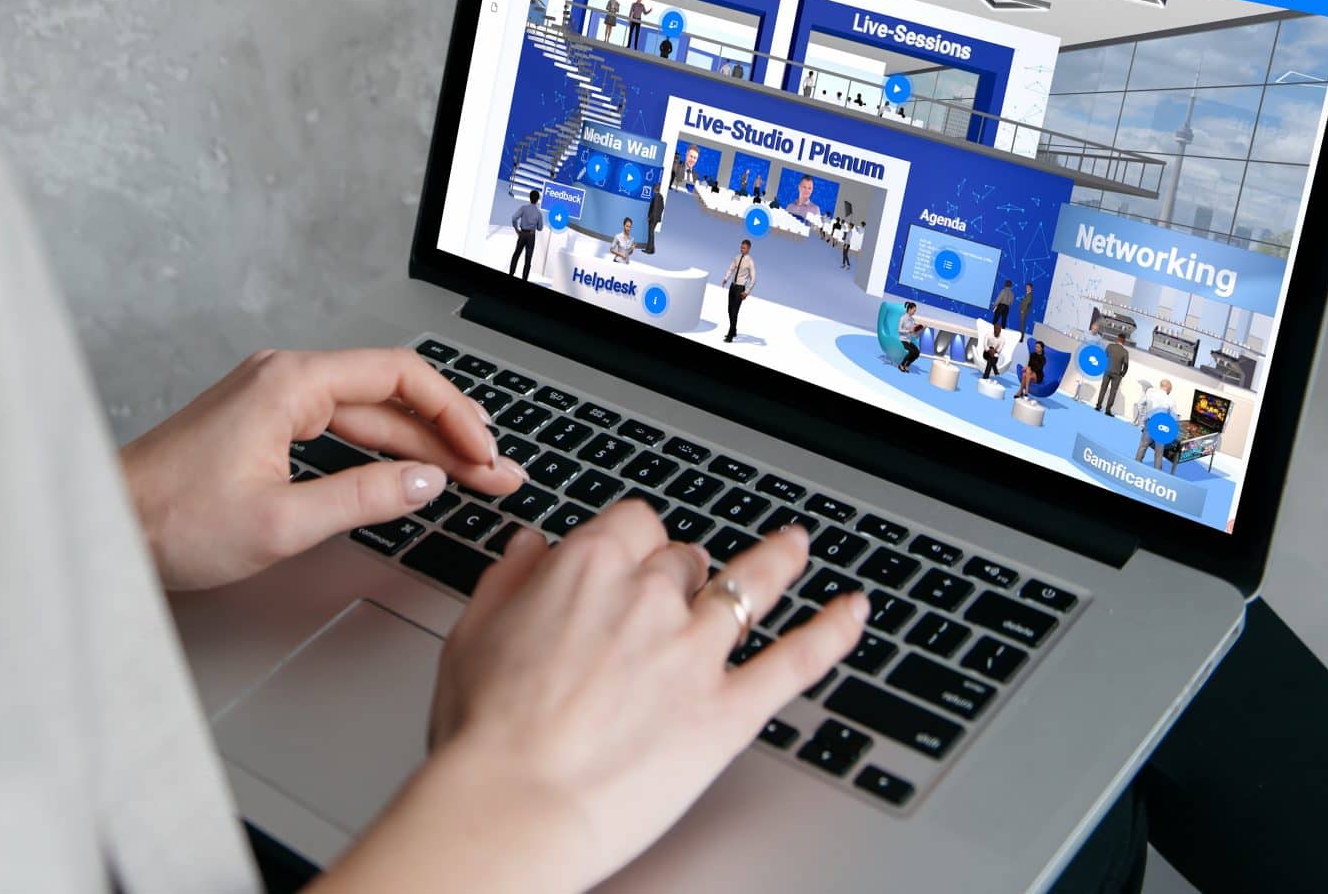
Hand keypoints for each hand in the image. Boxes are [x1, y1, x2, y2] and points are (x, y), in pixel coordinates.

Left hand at [121, 347, 525, 591]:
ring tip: (467, 476)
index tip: (483, 453)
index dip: (454, 414)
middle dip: (448, 434)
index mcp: (290, 383)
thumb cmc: (172, 519)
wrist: (108, 523)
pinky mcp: (263, 422)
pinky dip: (380, 450)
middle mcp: (283, 377)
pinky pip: (338, 425)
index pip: (399, 377)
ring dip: (419, 444)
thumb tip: (426, 482)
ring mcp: (272, 397)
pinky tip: (407, 473)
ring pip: (366, 412)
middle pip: (389, 394)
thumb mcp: (282, 522)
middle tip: (494, 473)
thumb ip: (364, 497)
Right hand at [324, 512, 868, 893]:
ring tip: (796, 546)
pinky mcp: (730, 709)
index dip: (634, 543)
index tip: (632, 558)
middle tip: (676, 598)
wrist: (515, 804)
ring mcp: (696, 650)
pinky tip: (854, 612)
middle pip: (684, 559)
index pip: (632, 524)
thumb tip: (531, 545)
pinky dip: (832, 631)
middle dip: (683, 574)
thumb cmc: (484, 733)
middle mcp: (649, 596)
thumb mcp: (473, 634)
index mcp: (586, 568)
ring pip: (751, 585)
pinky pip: (795, 658)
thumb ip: (509, 579)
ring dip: (778, 560)